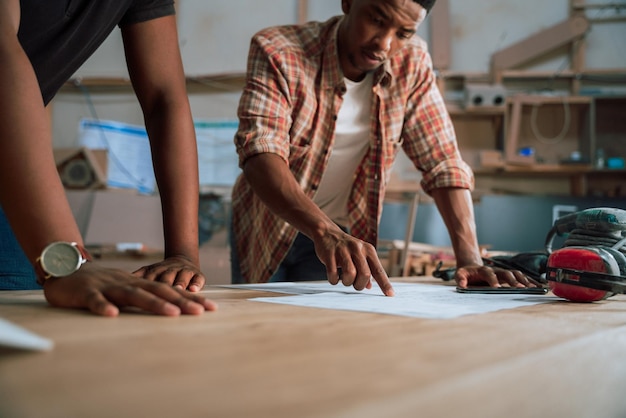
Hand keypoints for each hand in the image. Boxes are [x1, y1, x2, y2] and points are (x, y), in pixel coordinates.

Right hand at [43, 263, 217, 316]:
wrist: (65, 268)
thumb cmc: (100, 284)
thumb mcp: (126, 290)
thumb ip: (145, 298)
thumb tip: (173, 309)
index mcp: (139, 284)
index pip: (169, 291)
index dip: (189, 299)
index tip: (211, 308)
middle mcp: (128, 283)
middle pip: (158, 292)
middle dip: (180, 302)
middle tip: (200, 312)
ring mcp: (107, 286)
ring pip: (133, 295)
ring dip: (153, 304)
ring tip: (173, 314)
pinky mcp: (86, 293)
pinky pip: (95, 300)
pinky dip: (103, 306)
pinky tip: (112, 315)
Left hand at [133, 256, 204, 291]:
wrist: (182, 259)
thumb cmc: (161, 272)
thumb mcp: (148, 272)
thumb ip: (137, 276)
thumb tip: (116, 282)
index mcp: (156, 270)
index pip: (151, 277)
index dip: (146, 284)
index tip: (140, 293)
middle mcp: (171, 269)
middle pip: (167, 277)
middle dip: (165, 285)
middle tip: (162, 294)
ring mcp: (184, 271)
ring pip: (182, 277)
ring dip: (180, 283)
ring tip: (179, 290)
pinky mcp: (197, 274)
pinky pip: (198, 278)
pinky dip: (196, 283)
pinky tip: (194, 289)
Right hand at [313, 229, 393, 295]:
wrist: (327, 233)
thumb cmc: (347, 249)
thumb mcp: (360, 255)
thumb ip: (366, 270)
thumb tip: (369, 286)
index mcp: (368, 250)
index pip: (378, 270)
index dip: (384, 284)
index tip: (390, 295)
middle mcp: (358, 249)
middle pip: (365, 274)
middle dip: (360, 285)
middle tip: (355, 285)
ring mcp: (343, 250)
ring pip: (350, 274)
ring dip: (347, 282)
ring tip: (344, 280)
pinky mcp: (329, 253)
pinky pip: (333, 273)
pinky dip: (334, 280)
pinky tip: (334, 277)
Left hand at [454, 264, 534, 287]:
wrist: (472, 266)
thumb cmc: (467, 272)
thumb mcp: (459, 273)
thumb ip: (460, 278)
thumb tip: (462, 284)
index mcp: (483, 270)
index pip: (489, 274)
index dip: (493, 280)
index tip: (497, 288)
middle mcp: (496, 270)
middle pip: (506, 273)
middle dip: (513, 280)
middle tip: (521, 288)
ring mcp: (503, 272)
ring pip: (516, 274)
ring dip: (525, 280)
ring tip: (533, 288)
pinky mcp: (508, 276)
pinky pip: (521, 277)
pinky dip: (529, 281)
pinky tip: (537, 287)